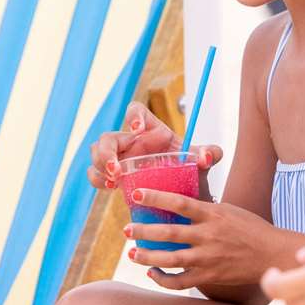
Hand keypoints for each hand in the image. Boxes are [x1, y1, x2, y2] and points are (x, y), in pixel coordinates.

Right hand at [87, 101, 223, 189]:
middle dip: (106, 152)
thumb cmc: (190, 170)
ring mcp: (120, 158)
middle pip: (108, 137)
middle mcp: (132, 141)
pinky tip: (111, 187)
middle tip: (116, 169)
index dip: (133, 115)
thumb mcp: (202, 162)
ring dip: (100, 166)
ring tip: (114, 180)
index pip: (136, 111)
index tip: (136, 128)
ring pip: (97, 153)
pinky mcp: (114, 175)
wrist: (184, 193)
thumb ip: (209, 154)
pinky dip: (98, 179)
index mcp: (151, 129)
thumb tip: (208, 156)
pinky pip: (96, 173)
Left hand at [124, 189, 284, 289]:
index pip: (179, 202)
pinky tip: (152, 273)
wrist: (272, 254)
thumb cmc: (250, 229)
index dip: (156, 197)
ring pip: (170, 259)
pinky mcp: (209, 275)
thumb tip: (178, 204)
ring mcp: (208, 257)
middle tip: (126, 229)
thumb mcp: (229, 210)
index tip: (136, 193)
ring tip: (132, 253)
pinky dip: (163, 279)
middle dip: (143, 231)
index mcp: (213, 214)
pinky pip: (180, 281)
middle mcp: (209, 235)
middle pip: (169, 233)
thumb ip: (204, 209)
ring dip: (147, 257)